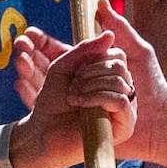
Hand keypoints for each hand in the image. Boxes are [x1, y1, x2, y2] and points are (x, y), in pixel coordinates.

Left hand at [7, 28, 134, 167]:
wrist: (43, 132)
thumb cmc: (52, 103)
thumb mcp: (64, 67)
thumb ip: (85, 50)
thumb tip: (110, 35)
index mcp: (106, 76)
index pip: (115, 54)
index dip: (93, 56)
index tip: (74, 69)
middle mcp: (119, 90)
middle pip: (119, 65)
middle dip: (90, 70)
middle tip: (72, 85)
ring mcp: (123, 109)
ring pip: (120, 81)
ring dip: (91, 85)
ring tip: (73, 97)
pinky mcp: (124, 126)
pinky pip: (121, 100)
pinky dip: (99, 98)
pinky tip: (81, 105)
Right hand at [15, 0, 166, 167]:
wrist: (159, 123)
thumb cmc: (150, 87)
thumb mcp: (136, 52)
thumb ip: (119, 28)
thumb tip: (100, 2)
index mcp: (92, 68)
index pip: (61, 51)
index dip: (44, 43)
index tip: (29, 34)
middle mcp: (80, 84)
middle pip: (47, 65)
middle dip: (32, 54)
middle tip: (19, 44)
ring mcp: (74, 102)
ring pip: (42, 83)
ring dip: (28, 70)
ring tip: (19, 60)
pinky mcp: (72, 120)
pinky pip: (47, 108)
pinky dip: (30, 95)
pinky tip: (20, 83)